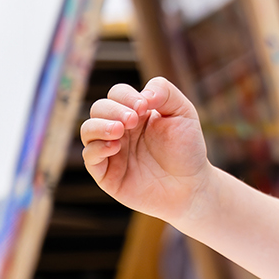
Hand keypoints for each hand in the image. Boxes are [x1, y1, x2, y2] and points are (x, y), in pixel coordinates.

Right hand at [79, 77, 214, 222]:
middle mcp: (120, 130)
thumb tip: (143, 92)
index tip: (144, 107)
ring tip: (119, 131)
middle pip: (99, 108)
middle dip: (113, 110)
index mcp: (135, 113)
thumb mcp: (183, 113)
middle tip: (133, 120)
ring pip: (87, 130)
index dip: (126, 96)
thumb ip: (165, 92)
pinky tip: (114, 147)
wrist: (190, 186)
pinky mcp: (106, 173)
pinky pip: (89, 156)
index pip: (117, 94)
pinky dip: (96, 148)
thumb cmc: (187, 149)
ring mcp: (110, 150)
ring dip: (100, 126)